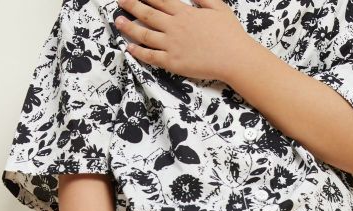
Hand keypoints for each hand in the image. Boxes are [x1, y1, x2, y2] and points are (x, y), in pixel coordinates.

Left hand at [115, 0, 256, 82]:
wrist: (234, 58)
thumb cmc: (229, 33)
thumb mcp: (217, 6)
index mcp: (185, 12)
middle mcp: (175, 27)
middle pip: (148, 13)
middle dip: (132, 4)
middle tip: (120, 0)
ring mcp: (172, 45)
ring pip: (145, 34)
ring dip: (130, 27)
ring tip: (118, 21)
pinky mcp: (173, 63)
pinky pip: (151, 57)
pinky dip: (139, 52)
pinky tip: (129, 47)